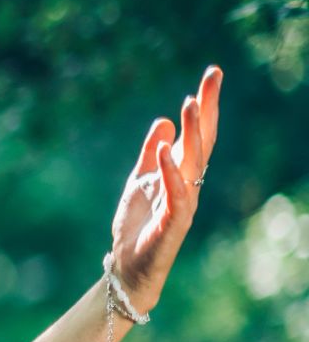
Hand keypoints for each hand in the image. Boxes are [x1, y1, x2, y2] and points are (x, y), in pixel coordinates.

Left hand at [109, 66, 222, 311]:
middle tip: (213, 76)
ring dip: (193, 133)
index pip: (197, 133)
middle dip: (207, 108)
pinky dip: (170, 172)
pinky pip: (176, 194)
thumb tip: (165, 121)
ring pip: (194, 163)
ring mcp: (184, 203)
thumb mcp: (139, 181)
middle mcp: (189, 184)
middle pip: (202, 140)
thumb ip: (150, 153)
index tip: (212, 74)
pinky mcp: (172, 223)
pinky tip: (166, 150)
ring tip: (190, 102)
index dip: (205, 104)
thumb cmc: (138, 226)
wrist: (128, 267)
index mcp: (181, 173)